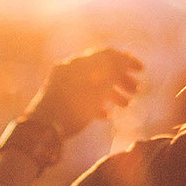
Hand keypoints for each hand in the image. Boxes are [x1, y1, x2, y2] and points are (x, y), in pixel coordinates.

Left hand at [23, 48, 142, 137]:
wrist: (42, 130)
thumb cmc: (73, 108)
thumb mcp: (98, 88)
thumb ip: (112, 71)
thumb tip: (124, 58)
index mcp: (77, 63)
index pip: (106, 54)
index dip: (126, 60)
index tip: (142, 71)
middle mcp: (70, 71)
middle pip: (101, 69)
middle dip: (121, 79)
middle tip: (137, 91)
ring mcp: (64, 86)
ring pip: (94, 85)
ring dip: (113, 93)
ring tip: (126, 105)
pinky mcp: (61, 102)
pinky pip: (83, 98)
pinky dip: (98, 104)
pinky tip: (107, 115)